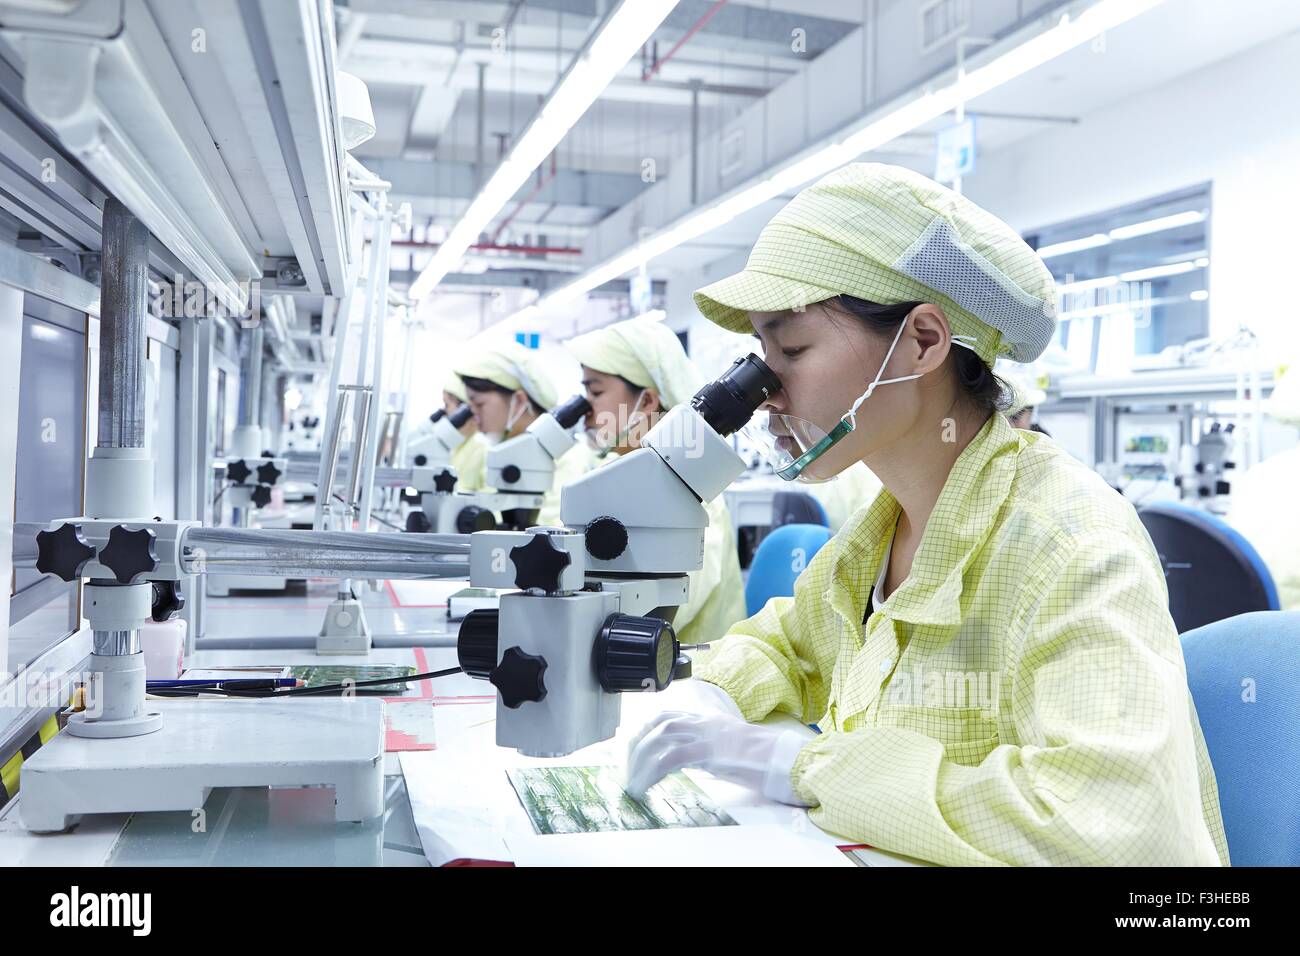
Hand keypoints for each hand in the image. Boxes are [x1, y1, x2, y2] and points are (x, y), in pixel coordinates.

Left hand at [625, 710, 811, 805]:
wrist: (784, 758)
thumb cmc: (763, 757)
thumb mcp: (732, 746)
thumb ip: (710, 746)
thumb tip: (691, 758)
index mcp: (709, 720)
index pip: (669, 714)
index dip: (646, 727)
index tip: (633, 743)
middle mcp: (705, 723)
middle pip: (660, 723)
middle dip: (638, 743)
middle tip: (628, 766)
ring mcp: (708, 736)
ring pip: (662, 737)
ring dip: (642, 759)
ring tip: (634, 781)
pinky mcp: (711, 753)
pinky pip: (672, 759)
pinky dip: (654, 771)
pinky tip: (647, 785)